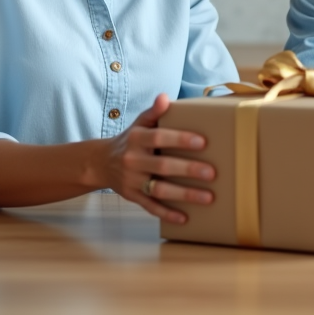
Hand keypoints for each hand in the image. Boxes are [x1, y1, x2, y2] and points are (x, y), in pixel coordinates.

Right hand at [104, 93, 215, 223]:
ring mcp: (132, 181)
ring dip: (185, 194)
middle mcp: (133, 160)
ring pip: (159, 189)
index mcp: (136, 139)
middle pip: (162, 166)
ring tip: (208, 197)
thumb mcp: (138, 123)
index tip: (203, 141)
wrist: (101, 163)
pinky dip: (167, 213)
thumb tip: (165, 97)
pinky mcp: (132, 196)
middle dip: (188, 169)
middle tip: (212, 172)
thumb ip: (153, 112)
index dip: (179, 139)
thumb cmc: (130, 140)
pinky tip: (185, 217)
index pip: (158, 137)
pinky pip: (151, 207)